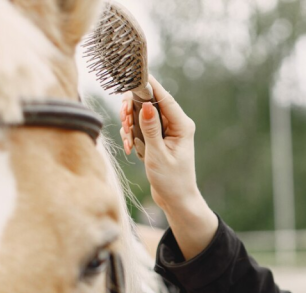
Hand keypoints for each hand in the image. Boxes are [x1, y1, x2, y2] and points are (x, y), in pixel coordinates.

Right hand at [119, 77, 216, 258]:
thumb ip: (150, 129)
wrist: (176, 199)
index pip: (163, 97)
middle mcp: (176, 124)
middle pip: (149, 102)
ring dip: (129, 125)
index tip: (129, 81)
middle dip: (132, 110)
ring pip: (141, 114)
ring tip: (128, 142)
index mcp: (182, 125)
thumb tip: (146, 105)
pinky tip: (130, 148)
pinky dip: (131, 135)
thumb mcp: (157, 154)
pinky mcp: (157, 137)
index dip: (146, 87)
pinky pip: (140, 126)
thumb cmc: (171, 180)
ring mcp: (166, 130)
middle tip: (124, 121)